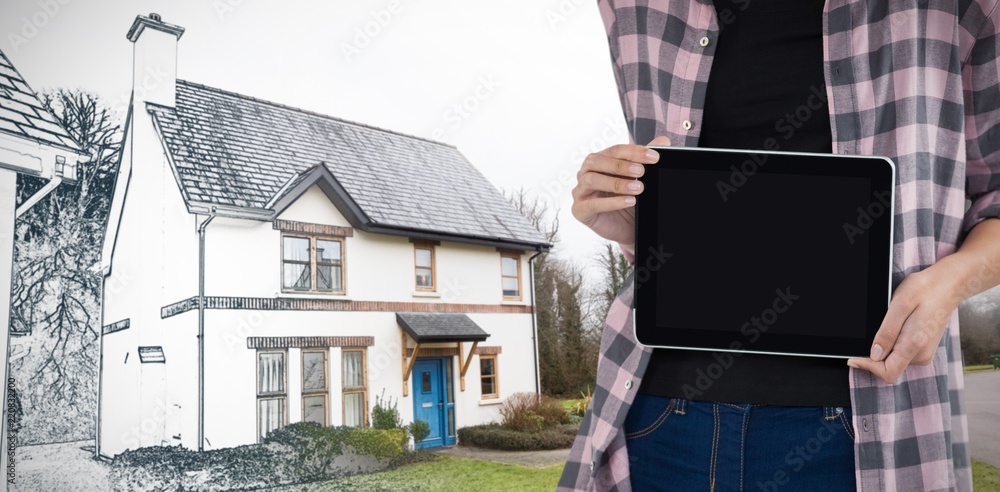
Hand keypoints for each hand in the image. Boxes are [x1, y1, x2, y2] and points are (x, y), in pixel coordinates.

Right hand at [571, 136, 670, 248]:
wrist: (628, 227)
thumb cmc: (629, 199)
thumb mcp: (640, 178)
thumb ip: (646, 159)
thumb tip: (663, 140)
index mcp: (599, 161)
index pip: (614, 150)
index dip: (634, 152)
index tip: (654, 157)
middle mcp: (586, 173)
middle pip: (596, 160)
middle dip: (620, 164)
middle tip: (641, 171)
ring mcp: (580, 191)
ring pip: (591, 180)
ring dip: (616, 183)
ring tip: (638, 188)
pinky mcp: (579, 210)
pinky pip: (592, 204)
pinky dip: (611, 202)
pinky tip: (629, 201)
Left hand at [847, 266, 959, 382]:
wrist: (948, 285)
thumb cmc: (924, 290)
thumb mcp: (900, 304)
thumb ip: (887, 332)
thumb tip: (875, 354)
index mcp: (915, 344)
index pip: (888, 372)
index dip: (868, 367)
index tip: (854, 358)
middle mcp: (922, 354)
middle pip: (889, 367)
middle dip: (875, 355)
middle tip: (873, 331)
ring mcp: (924, 352)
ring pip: (894, 360)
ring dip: (885, 347)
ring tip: (891, 323)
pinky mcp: (923, 348)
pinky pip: (901, 353)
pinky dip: (893, 344)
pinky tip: (896, 326)